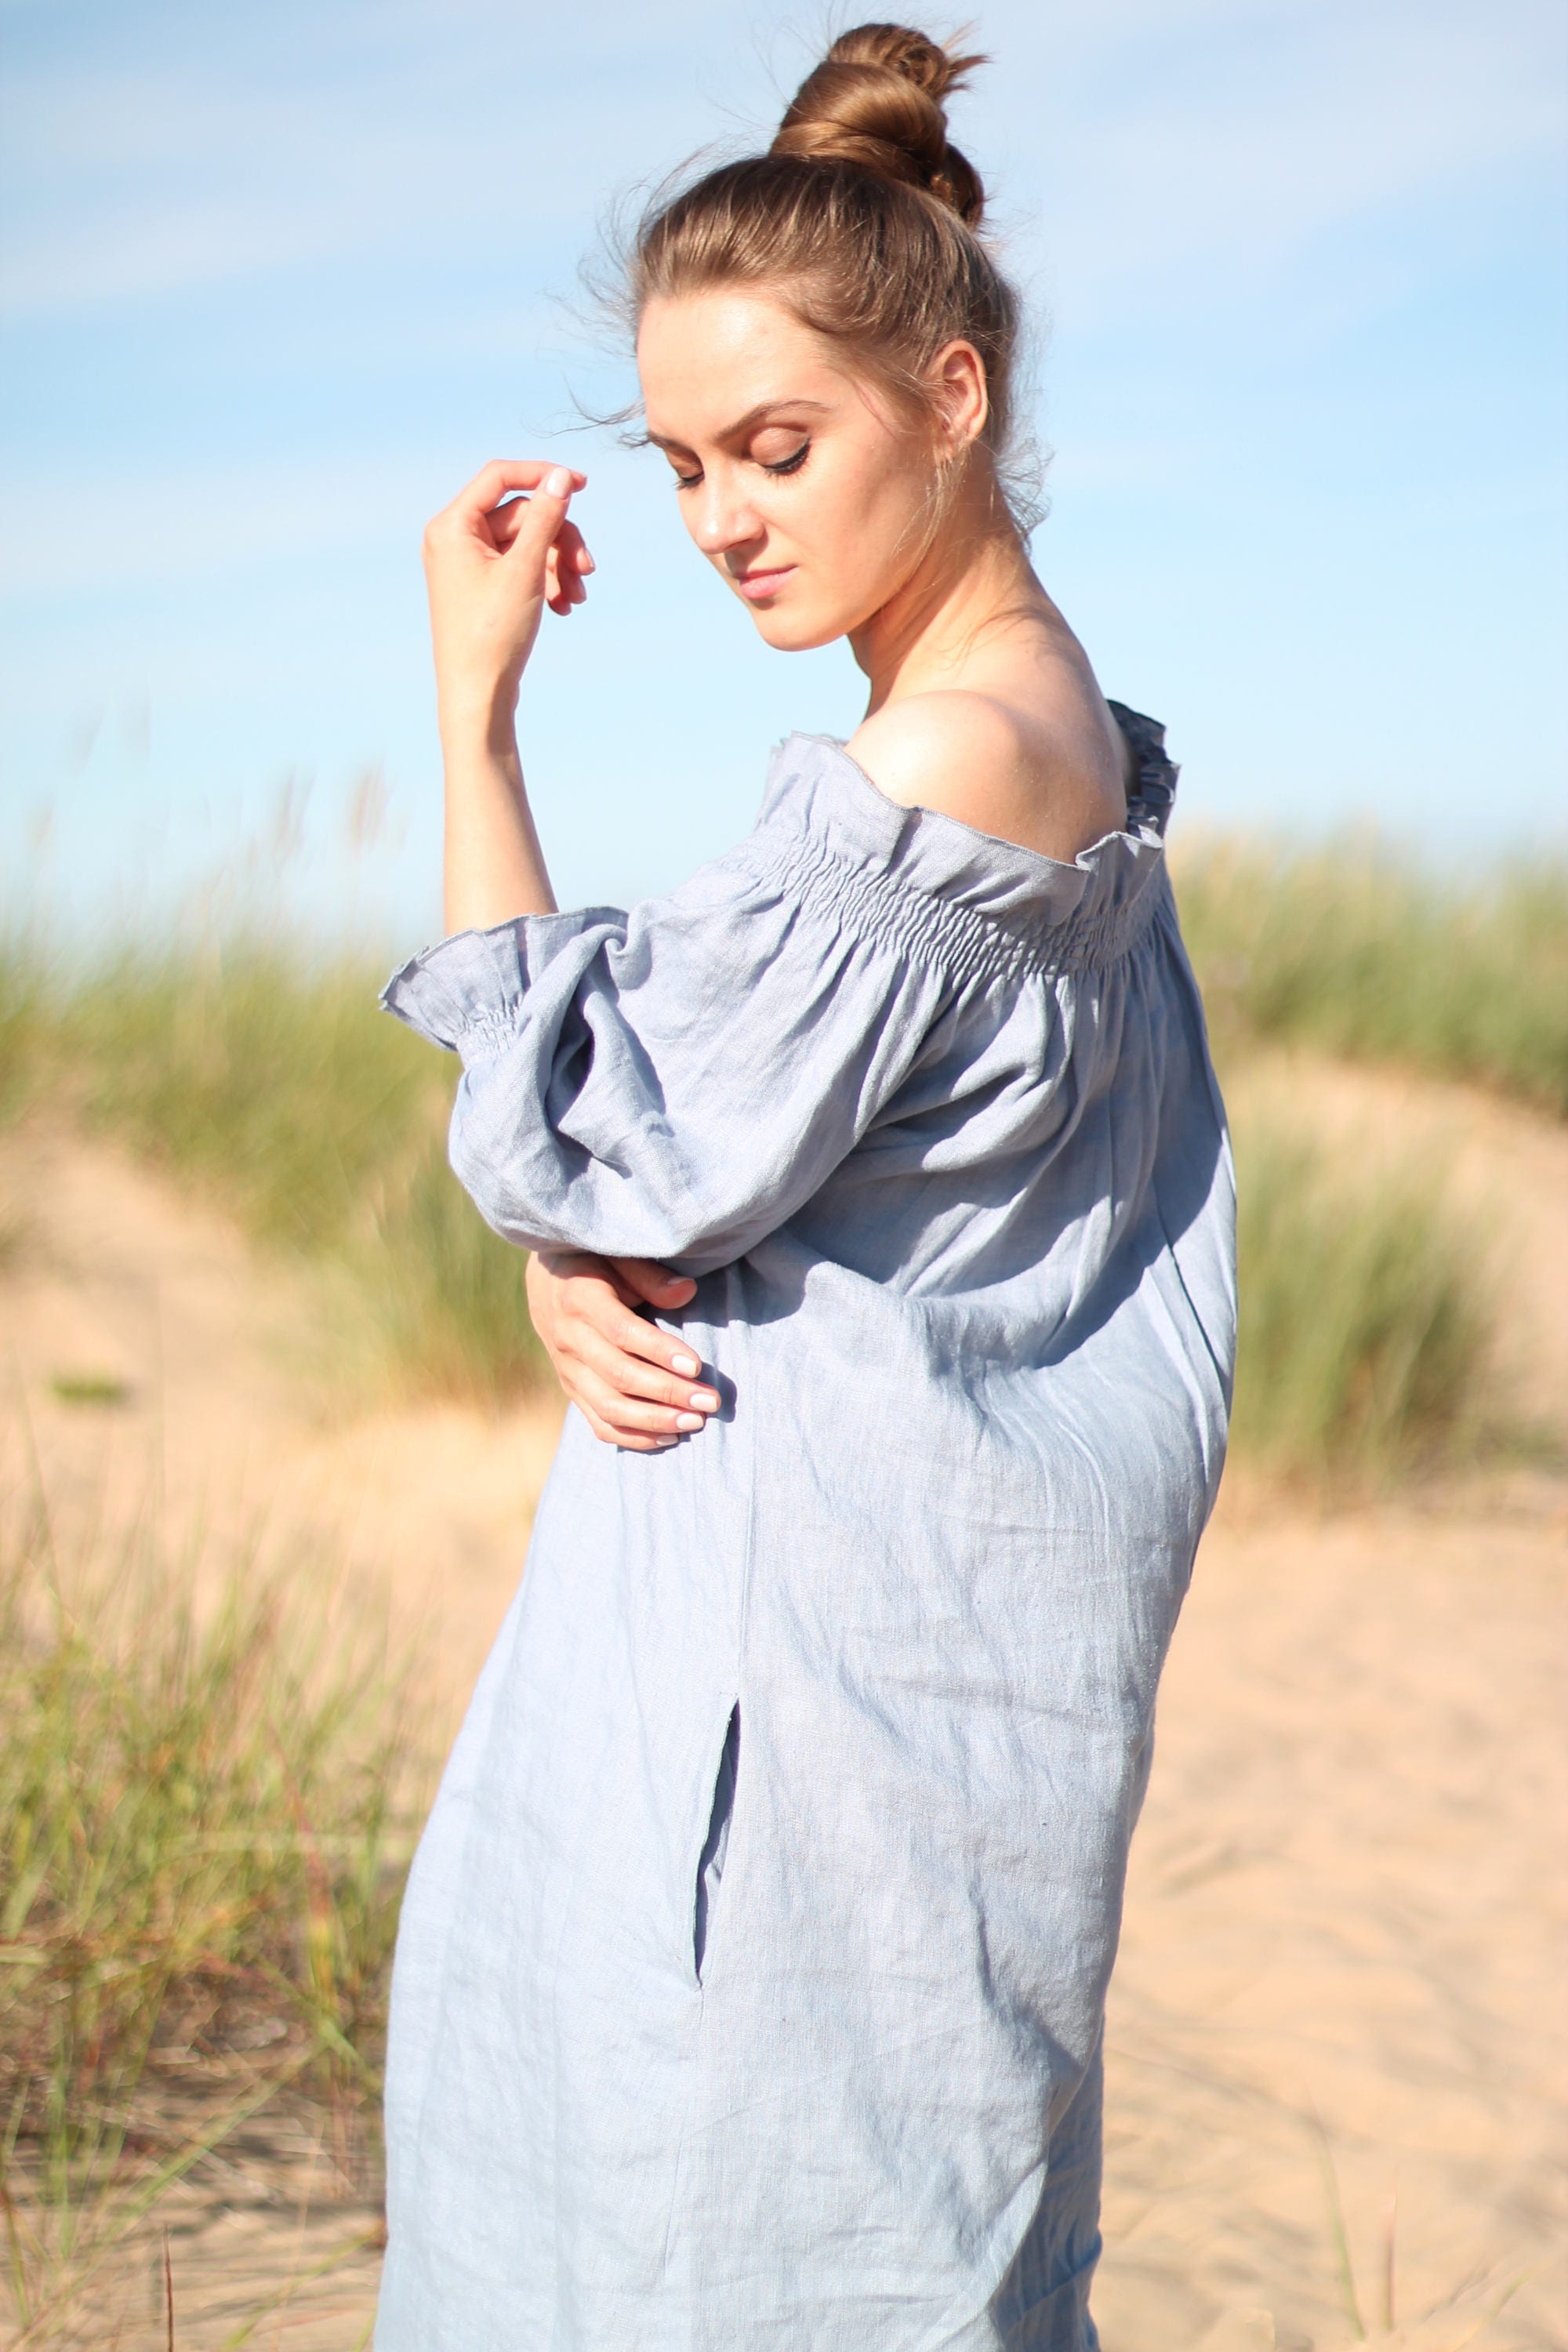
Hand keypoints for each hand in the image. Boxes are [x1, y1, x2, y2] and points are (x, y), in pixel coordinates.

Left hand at [422, 459, 593, 722]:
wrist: (477, 695)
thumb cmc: (492, 634)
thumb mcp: (525, 570)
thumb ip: (544, 518)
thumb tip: (560, 477)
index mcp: (452, 527)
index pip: (500, 477)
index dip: (543, 476)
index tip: (583, 485)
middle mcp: (454, 540)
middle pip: (521, 516)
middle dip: (559, 540)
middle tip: (587, 569)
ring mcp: (467, 565)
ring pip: (526, 544)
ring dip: (558, 565)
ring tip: (578, 597)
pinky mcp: (482, 587)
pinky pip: (521, 567)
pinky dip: (546, 581)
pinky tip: (564, 607)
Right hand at [526, 1250, 721, 1450]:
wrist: (546, 1281)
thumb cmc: (596, 1263)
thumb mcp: (619, 1257)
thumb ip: (651, 1276)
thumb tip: (687, 1292)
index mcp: (581, 1299)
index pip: (622, 1332)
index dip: (659, 1351)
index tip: (695, 1365)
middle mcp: (569, 1338)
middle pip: (619, 1375)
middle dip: (668, 1392)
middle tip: (710, 1401)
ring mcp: (567, 1370)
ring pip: (609, 1406)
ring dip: (655, 1419)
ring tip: (695, 1422)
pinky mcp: (571, 1390)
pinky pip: (599, 1423)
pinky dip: (634, 1436)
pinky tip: (669, 1437)